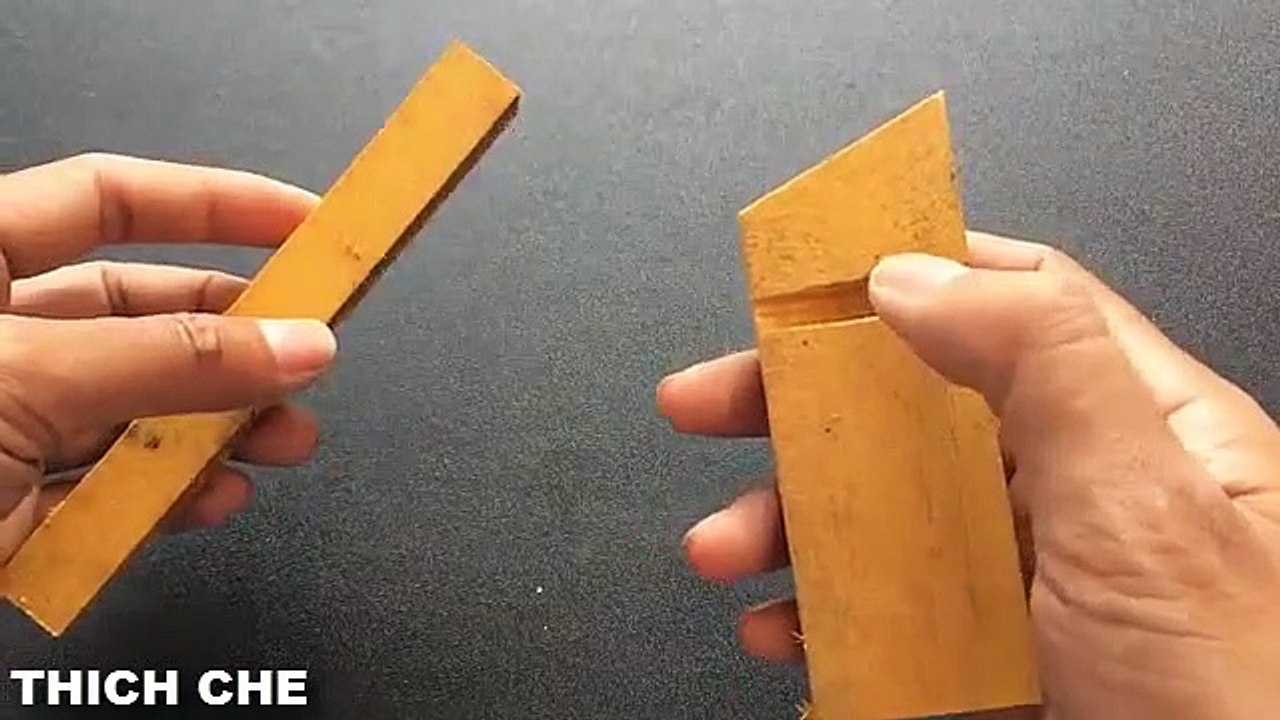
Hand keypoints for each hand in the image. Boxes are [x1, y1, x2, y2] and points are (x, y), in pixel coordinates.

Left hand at [0, 153, 336, 560]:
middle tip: (311, 350)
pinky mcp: (10, 504)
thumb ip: (171, 362)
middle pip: (144, 312)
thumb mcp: (25, 381)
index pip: (111, 200)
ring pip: (140, 409)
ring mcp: (4, 421)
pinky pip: (111, 489)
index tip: (305, 222)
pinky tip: (213, 496)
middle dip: (238, 336)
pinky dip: (170, 496)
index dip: (217, 204)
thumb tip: (289, 343)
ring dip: (222, 426)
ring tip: (284, 441)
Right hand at [659, 232, 1279, 717]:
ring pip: (887, 516)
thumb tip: (914, 275)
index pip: (1013, 301)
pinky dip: (822, 615)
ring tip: (724, 549)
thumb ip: (1042, 366)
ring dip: (790, 522)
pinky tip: (785, 631)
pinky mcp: (997, 660)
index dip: (907, 272)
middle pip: (917, 408)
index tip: (805, 279)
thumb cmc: (1243, 703)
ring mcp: (1036, 582)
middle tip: (708, 403)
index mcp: (1144, 427)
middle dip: (799, 404)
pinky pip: (891, 615)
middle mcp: (1085, 494)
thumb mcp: (1145, 508)